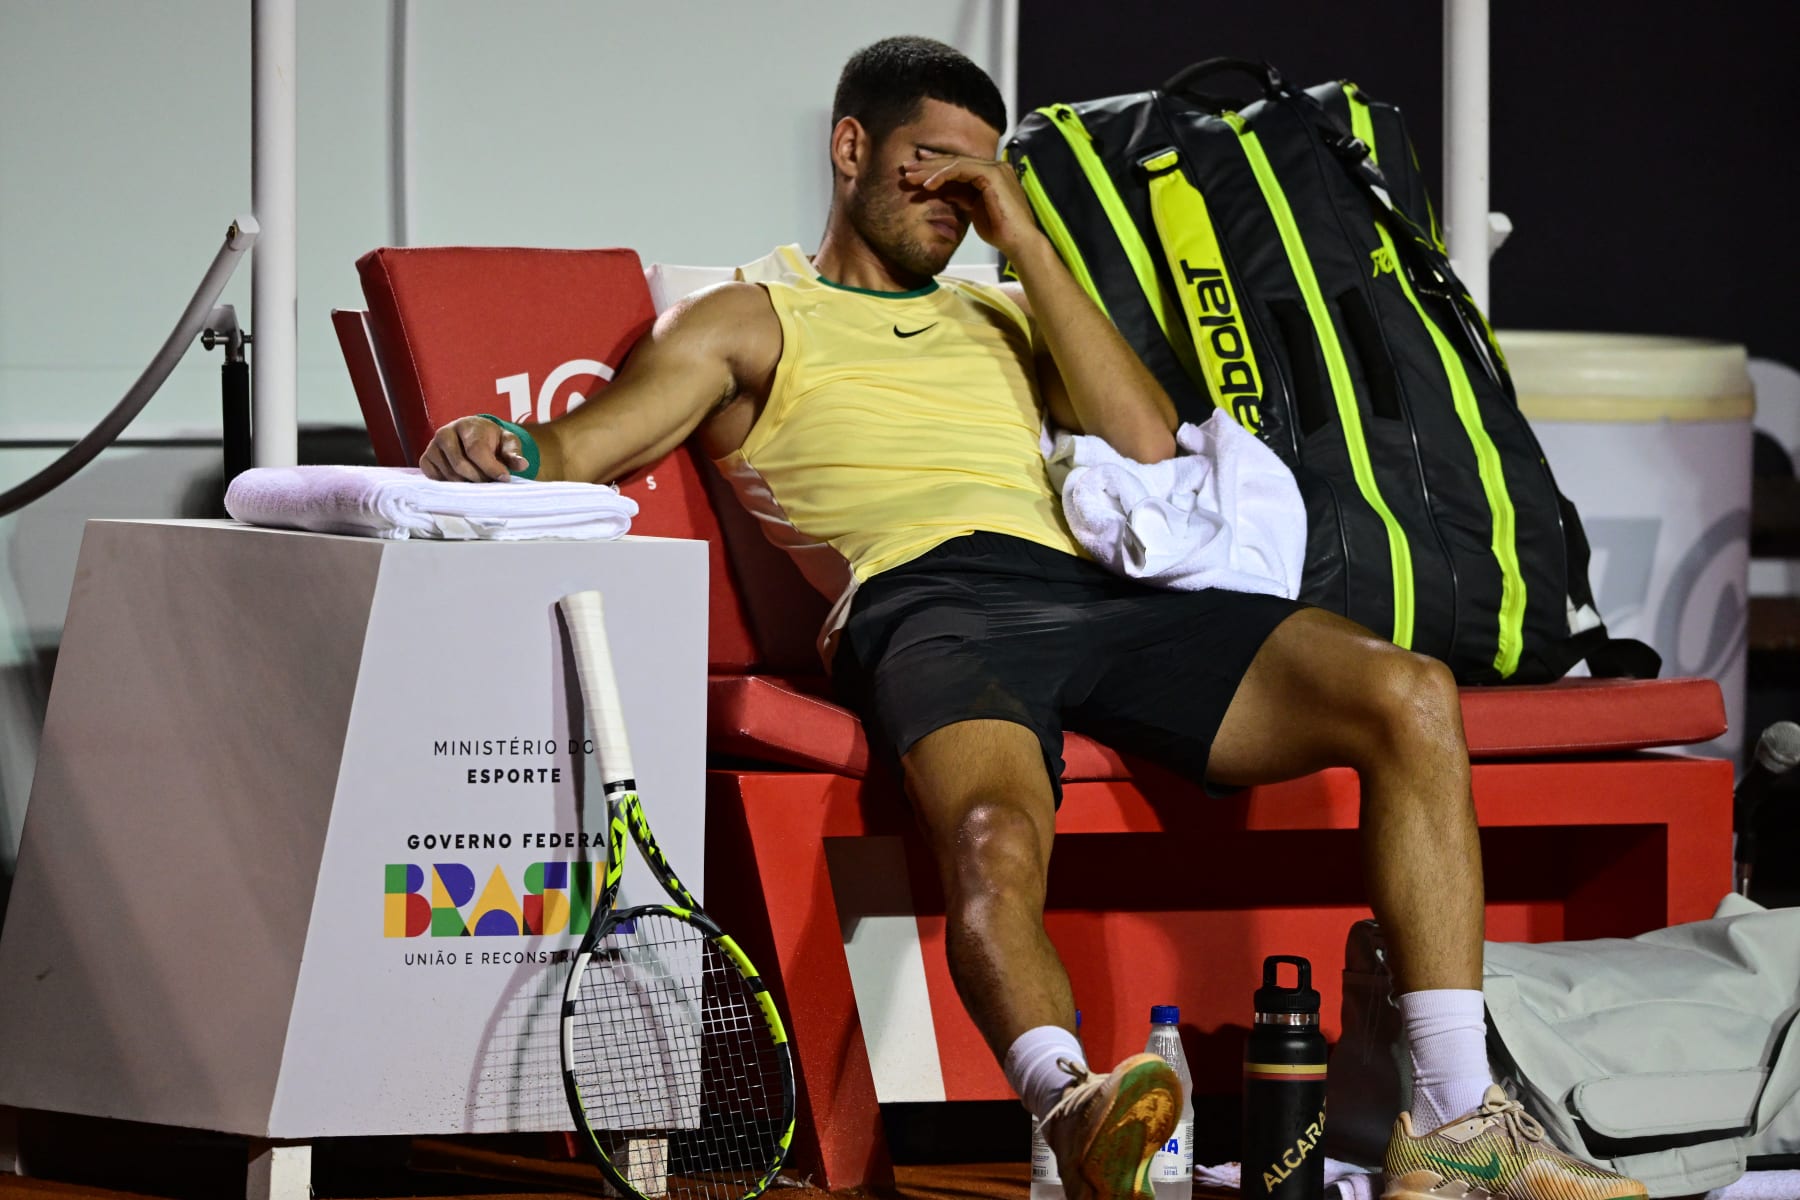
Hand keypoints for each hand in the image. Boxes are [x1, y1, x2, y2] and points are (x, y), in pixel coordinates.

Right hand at [420, 416, 528, 481]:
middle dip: (479, 478)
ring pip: (449, 475)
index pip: (476, 450)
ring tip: (479, 480)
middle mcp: (445, 433)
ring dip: (466, 484)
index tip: (504, 478)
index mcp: (467, 425)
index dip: (491, 467)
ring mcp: (432, 446)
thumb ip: (513, 453)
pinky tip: (462, 480)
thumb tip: (522, 465)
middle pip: (460, 465)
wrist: (472, 436)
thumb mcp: (507, 442)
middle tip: (490, 482)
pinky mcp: (426, 459)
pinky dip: (450, 484)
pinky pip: (435, 478)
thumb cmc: (492, 440)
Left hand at [901, 155, 1045, 262]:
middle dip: (928, 165)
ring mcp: (995, 169)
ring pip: (956, 163)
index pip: (959, 165)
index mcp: (991, 174)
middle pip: (955, 161)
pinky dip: (943, 176)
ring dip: (931, 170)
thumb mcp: (973, 210)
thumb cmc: (1000, 231)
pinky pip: (962, 170)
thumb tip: (943, 189)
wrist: (1018, 242)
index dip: (935, 166)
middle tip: (905, 168)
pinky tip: (928, 185)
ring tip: (911, 177)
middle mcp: (994, 167)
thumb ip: (961, 196)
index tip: (915, 169)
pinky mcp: (993, 175)